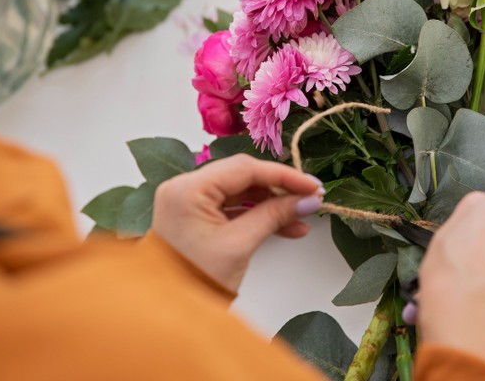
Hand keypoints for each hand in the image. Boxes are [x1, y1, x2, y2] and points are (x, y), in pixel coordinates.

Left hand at [151, 154, 323, 292]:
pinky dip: (257, 214)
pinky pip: (232, 206)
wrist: (171, 315)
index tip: (313, 185)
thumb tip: (308, 200)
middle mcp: (184, 188)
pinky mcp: (195, 215)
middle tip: (310, 197)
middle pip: (242, 176)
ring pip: (240, 191)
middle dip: (279, 188)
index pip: (244, 168)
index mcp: (188, 189)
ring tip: (302, 217)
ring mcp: (188, 201)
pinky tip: (286, 226)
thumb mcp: (239, 245)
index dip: (283, 175)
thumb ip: (275, 215)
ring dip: (271, 203)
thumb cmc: (196, 281)